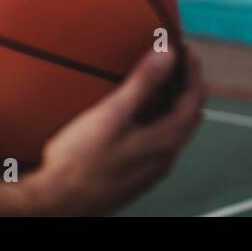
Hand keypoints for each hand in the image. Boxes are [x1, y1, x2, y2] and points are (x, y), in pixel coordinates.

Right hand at [28, 43, 206, 215]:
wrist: (59, 202)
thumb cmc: (80, 161)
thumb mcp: (112, 114)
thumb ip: (142, 83)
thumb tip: (167, 54)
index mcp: (166, 140)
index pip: (193, 97)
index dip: (192, 70)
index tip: (184, 48)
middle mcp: (166, 157)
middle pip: (189, 114)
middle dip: (187, 84)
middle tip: (175, 61)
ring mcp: (152, 169)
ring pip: (175, 130)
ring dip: (174, 103)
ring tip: (160, 82)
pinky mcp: (138, 176)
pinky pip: (160, 141)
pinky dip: (160, 119)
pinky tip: (140, 115)